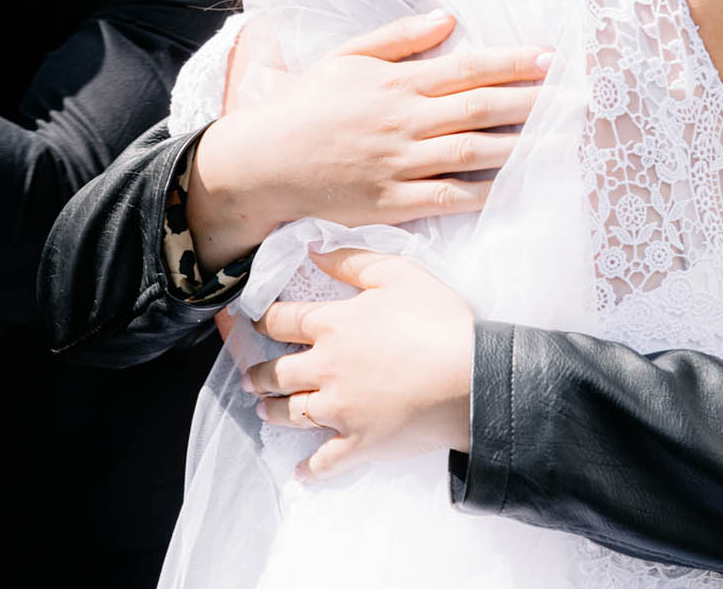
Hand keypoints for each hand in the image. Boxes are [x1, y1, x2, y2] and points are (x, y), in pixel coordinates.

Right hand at [186, 12, 549, 271]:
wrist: (261, 162)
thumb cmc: (303, 105)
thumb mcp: (346, 57)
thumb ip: (398, 38)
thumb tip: (448, 18)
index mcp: (395, 83)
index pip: (466, 68)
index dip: (512, 62)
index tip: (551, 58)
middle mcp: (403, 122)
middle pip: (481, 109)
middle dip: (533, 103)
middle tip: (578, 100)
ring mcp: (398, 164)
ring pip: (472, 153)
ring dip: (521, 147)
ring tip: (562, 143)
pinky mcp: (391, 202)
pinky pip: (446, 197)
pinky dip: (483, 193)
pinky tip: (514, 188)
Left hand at [243, 247, 474, 479]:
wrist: (471, 380)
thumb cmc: (439, 322)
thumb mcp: (399, 274)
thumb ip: (352, 260)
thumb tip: (312, 251)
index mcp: (333, 326)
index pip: (283, 321)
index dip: (263, 320)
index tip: (251, 323)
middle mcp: (326, 369)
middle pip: (278, 373)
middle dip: (260, 374)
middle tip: (253, 377)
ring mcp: (340, 410)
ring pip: (292, 414)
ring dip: (273, 412)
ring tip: (264, 410)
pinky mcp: (359, 444)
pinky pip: (325, 462)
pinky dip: (309, 469)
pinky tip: (299, 471)